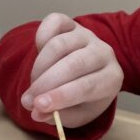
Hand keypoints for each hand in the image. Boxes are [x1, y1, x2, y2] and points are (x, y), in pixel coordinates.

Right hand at [20, 13, 122, 128]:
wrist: (88, 72)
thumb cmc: (83, 97)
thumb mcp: (76, 114)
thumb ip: (59, 116)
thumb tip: (36, 113)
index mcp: (111, 78)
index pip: (87, 86)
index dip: (61, 96)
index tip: (38, 106)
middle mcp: (103, 53)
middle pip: (73, 64)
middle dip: (46, 83)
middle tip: (28, 100)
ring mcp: (87, 35)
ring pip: (59, 45)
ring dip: (39, 68)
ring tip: (33, 86)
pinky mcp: (71, 23)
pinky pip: (53, 23)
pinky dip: (41, 37)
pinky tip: (37, 54)